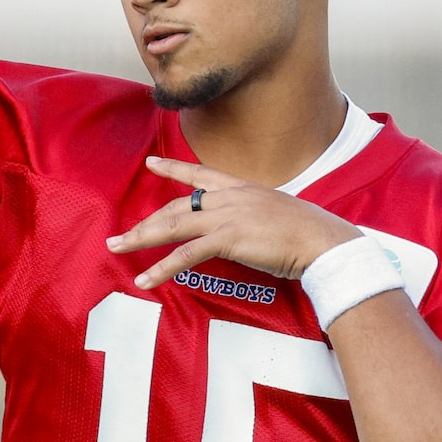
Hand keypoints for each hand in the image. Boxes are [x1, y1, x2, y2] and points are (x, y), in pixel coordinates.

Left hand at [107, 157, 360, 290]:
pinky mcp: (228, 238)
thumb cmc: (309, 234)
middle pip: (177, 206)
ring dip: (140, 239)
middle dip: (145, 221)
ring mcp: (227, 216)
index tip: (151, 162)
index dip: (173, 169)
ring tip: (116, 248)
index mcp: (242, 188)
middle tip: (119, 235)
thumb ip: (254, 216)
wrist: (324, 241)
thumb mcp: (276, 215)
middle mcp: (230, 197)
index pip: (200, 174)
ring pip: (173, 226)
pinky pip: (185, 254)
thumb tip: (244, 229)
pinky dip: (162, 268)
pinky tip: (145, 279)